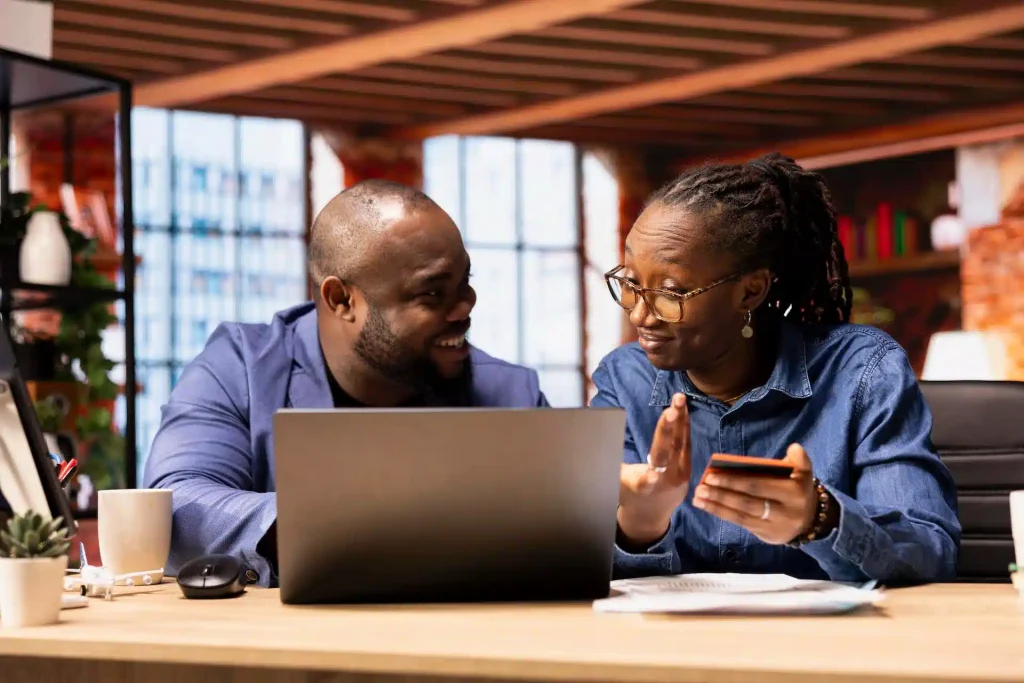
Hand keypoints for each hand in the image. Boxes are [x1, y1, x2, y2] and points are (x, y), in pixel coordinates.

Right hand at [617, 393, 689, 545]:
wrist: (648, 516)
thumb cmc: (627, 492)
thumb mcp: (618, 477)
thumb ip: (613, 459)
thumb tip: (596, 436)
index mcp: (646, 483)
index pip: (656, 460)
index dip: (663, 439)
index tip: (667, 421)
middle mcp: (667, 479)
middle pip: (673, 447)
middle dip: (675, 421)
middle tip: (677, 399)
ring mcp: (681, 476)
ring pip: (683, 443)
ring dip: (682, 419)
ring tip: (680, 399)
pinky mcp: (687, 472)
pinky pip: (686, 446)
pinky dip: (684, 428)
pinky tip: (683, 412)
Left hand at [692, 443, 816, 544]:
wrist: (811, 520)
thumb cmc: (798, 489)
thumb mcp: (804, 472)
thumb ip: (799, 460)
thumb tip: (793, 448)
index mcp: (794, 492)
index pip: (758, 486)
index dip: (734, 481)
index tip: (713, 474)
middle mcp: (785, 511)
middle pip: (747, 502)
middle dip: (722, 494)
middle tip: (701, 486)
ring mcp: (775, 525)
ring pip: (741, 515)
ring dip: (717, 506)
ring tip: (698, 497)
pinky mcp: (766, 535)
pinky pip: (741, 523)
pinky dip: (722, 513)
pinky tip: (707, 506)